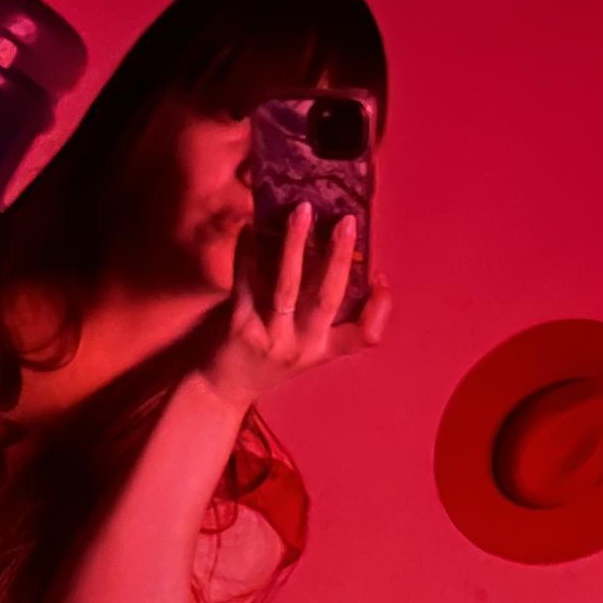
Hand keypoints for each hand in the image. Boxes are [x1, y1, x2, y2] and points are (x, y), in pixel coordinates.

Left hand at [203, 203, 391, 409]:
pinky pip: (245, 283)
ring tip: (301, 211)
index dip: (379, 309)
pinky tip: (251, 227)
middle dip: (338, 257)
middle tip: (346, 221)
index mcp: (322, 350)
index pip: (364, 336)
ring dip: (295, 245)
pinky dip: (248, 254)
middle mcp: (300, 347)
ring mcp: (269, 338)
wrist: (222, 390)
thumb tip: (333, 253)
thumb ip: (319, 313)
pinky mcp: (238, 327)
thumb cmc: (266, 359)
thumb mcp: (302, 347)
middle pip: (326, 298)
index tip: (381, 277)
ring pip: (286, 286)